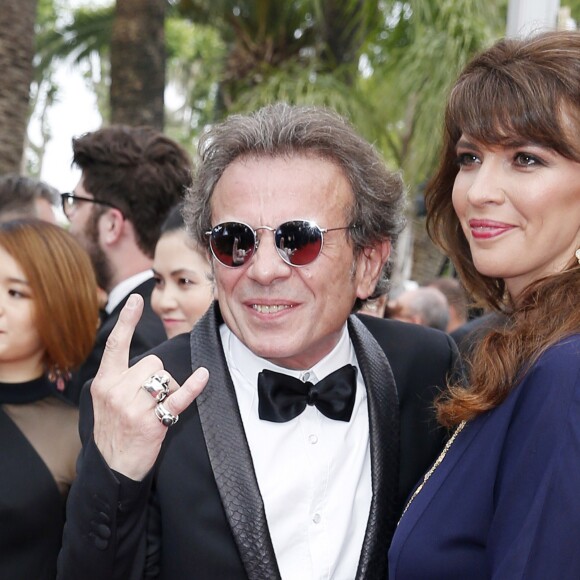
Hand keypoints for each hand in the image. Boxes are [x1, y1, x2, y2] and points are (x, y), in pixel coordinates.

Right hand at [91, 294, 208, 479]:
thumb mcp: (105, 400)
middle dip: (158, 375)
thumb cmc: (113, 430)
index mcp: (104, 382)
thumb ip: (119, 378)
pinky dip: (192, 388)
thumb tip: (147, 362)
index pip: (116, 345)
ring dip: (169, 389)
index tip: (137, 299)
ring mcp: (134, 407)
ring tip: (157, 409)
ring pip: (165, 378)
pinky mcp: (153, 422)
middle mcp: (116, 391)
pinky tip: (203, 376)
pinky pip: (177, 398)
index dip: (127, 321)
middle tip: (151, 398)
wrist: (112, 468)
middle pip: (152, 362)